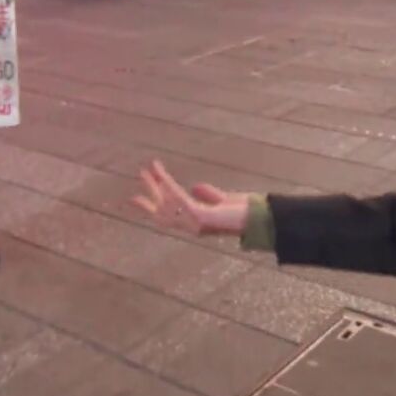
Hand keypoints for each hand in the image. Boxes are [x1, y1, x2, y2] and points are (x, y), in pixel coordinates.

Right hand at [133, 160, 250, 235]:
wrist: (261, 221)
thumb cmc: (246, 214)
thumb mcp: (224, 201)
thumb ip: (209, 194)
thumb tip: (195, 186)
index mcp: (198, 223)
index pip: (170, 215)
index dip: (152, 207)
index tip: (135, 197)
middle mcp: (194, 226)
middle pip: (163, 212)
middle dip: (149, 194)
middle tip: (139, 175)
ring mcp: (196, 223)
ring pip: (167, 205)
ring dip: (155, 186)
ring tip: (145, 170)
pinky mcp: (200, 217)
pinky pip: (179, 198)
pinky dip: (168, 184)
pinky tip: (160, 173)